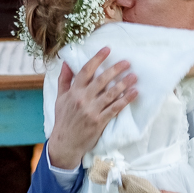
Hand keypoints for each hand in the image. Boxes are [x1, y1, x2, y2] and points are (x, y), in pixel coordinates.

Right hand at [47, 47, 138, 168]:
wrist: (65, 143)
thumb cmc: (63, 119)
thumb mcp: (60, 98)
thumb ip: (64, 79)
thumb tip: (67, 62)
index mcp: (73, 91)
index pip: (86, 70)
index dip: (97, 58)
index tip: (107, 49)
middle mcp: (83, 99)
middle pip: (101, 80)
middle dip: (115, 69)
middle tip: (127, 62)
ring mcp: (92, 111)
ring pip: (110, 93)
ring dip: (124, 83)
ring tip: (134, 76)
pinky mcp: (99, 121)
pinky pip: (115, 108)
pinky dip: (125, 100)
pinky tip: (134, 93)